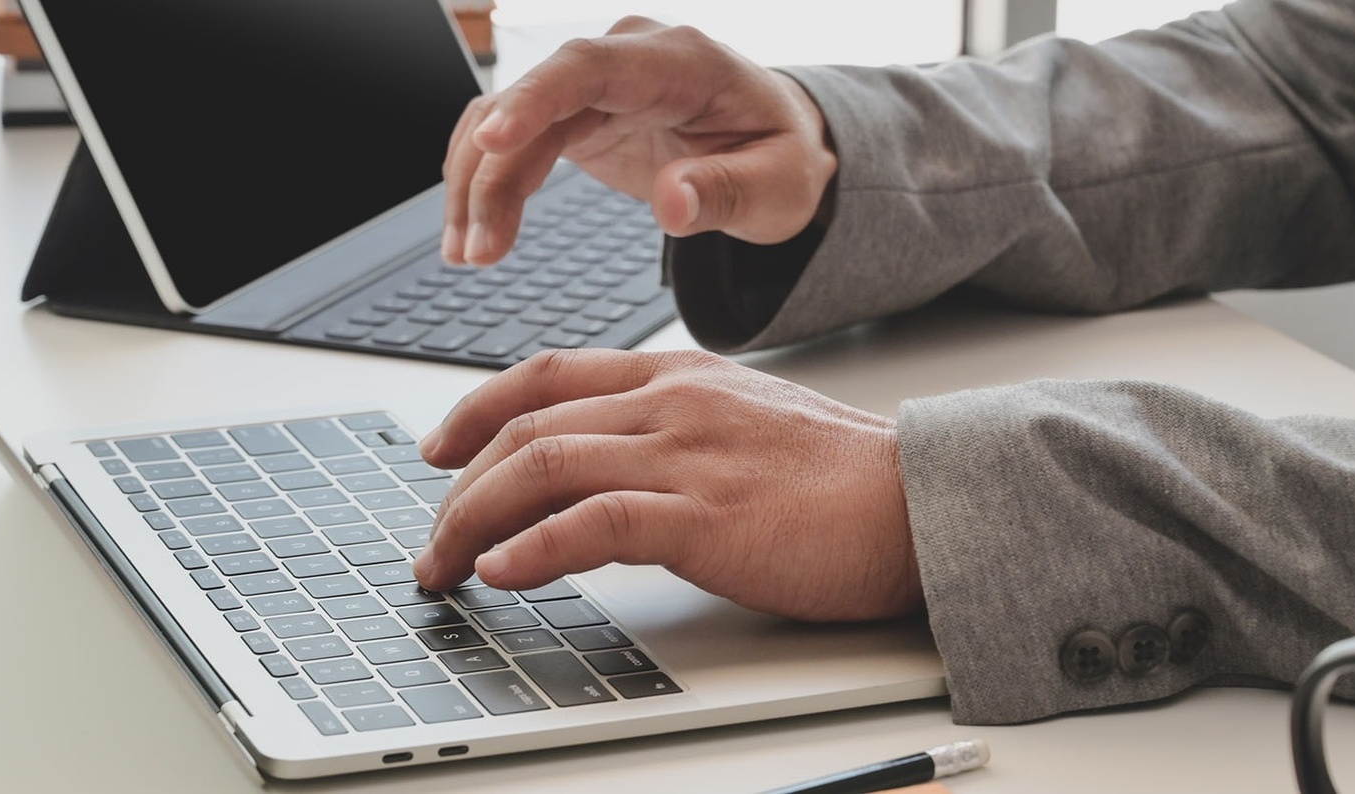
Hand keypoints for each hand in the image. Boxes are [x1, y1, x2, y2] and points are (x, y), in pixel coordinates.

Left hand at [412, 349, 922, 622]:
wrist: (920, 498)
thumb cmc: (841, 476)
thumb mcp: (742, 425)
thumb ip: (672, 434)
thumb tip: (603, 477)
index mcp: (677, 376)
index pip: (548, 375)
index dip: (476, 409)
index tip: (439, 449)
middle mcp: (671, 403)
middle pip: (528, 428)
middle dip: (460, 488)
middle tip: (434, 542)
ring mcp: (686, 454)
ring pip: (543, 467)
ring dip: (474, 523)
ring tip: (447, 569)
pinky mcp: (706, 514)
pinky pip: (594, 522)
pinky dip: (535, 549)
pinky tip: (503, 574)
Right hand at [440, 16, 836, 265]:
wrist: (773, 146)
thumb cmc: (780, 158)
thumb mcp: (778, 187)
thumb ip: (727, 191)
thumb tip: (672, 202)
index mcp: (679, 61)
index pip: (588, 66)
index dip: (534, 99)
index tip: (493, 140)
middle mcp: (626, 58)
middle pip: (533, 100)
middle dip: (491, 174)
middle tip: (477, 252)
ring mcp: (593, 83)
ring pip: (506, 119)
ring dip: (477, 185)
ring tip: (468, 255)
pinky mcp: (574, 113)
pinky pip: (511, 138)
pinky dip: (487, 184)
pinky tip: (474, 232)